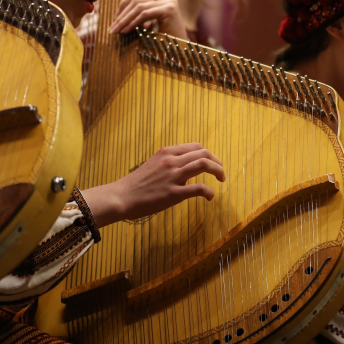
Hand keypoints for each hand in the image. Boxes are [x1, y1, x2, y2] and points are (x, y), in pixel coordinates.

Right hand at [79, 143, 224, 227]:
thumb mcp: (152, 165)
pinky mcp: (173, 194)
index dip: (209, 154)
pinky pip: (199, 188)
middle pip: (204, 153)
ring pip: (204, 165)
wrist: (121, 197)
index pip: (196, 147)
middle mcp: (171, 161)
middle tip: (221, 173)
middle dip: (217, 162)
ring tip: (222, 179)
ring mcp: (173, 176)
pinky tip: (210, 197)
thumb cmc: (135, 184)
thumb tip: (184, 168)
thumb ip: (168, 163)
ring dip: (218, 171)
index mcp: (166, 152)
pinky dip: (209, 192)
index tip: (213, 163)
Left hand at [109, 0, 188, 39]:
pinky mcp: (169, 10)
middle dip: (122, 13)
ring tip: (117, 30)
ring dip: (125, 19)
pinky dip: (133, 22)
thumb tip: (117, 16)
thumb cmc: (164, 41)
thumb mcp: (149, 25)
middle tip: (112, 27)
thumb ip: (138, 16)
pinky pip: (145, 14)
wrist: (181, 52)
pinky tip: (126, 30)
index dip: (124, 3)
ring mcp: (169, 2)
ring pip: (139, 6)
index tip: (115, 17)